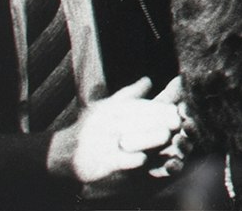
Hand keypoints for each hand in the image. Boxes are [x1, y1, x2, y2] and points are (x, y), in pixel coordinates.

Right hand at [60, 77, 185, 186]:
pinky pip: (116, 160)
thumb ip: (129, 94)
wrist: (62, 152)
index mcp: (111, 110)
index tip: (178, 110)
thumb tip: (148, 79)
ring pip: (128, 140)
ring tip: (166, 137)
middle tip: (179, 122)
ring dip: (148, 138)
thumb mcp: (107, 106)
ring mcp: (102, 144)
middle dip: (158, 121)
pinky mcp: (99, 162)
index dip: (159, 109)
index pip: (139, 107)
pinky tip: (143, 159)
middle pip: (136, 122)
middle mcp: (107, 124)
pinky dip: (129, 160)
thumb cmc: (91, 126)